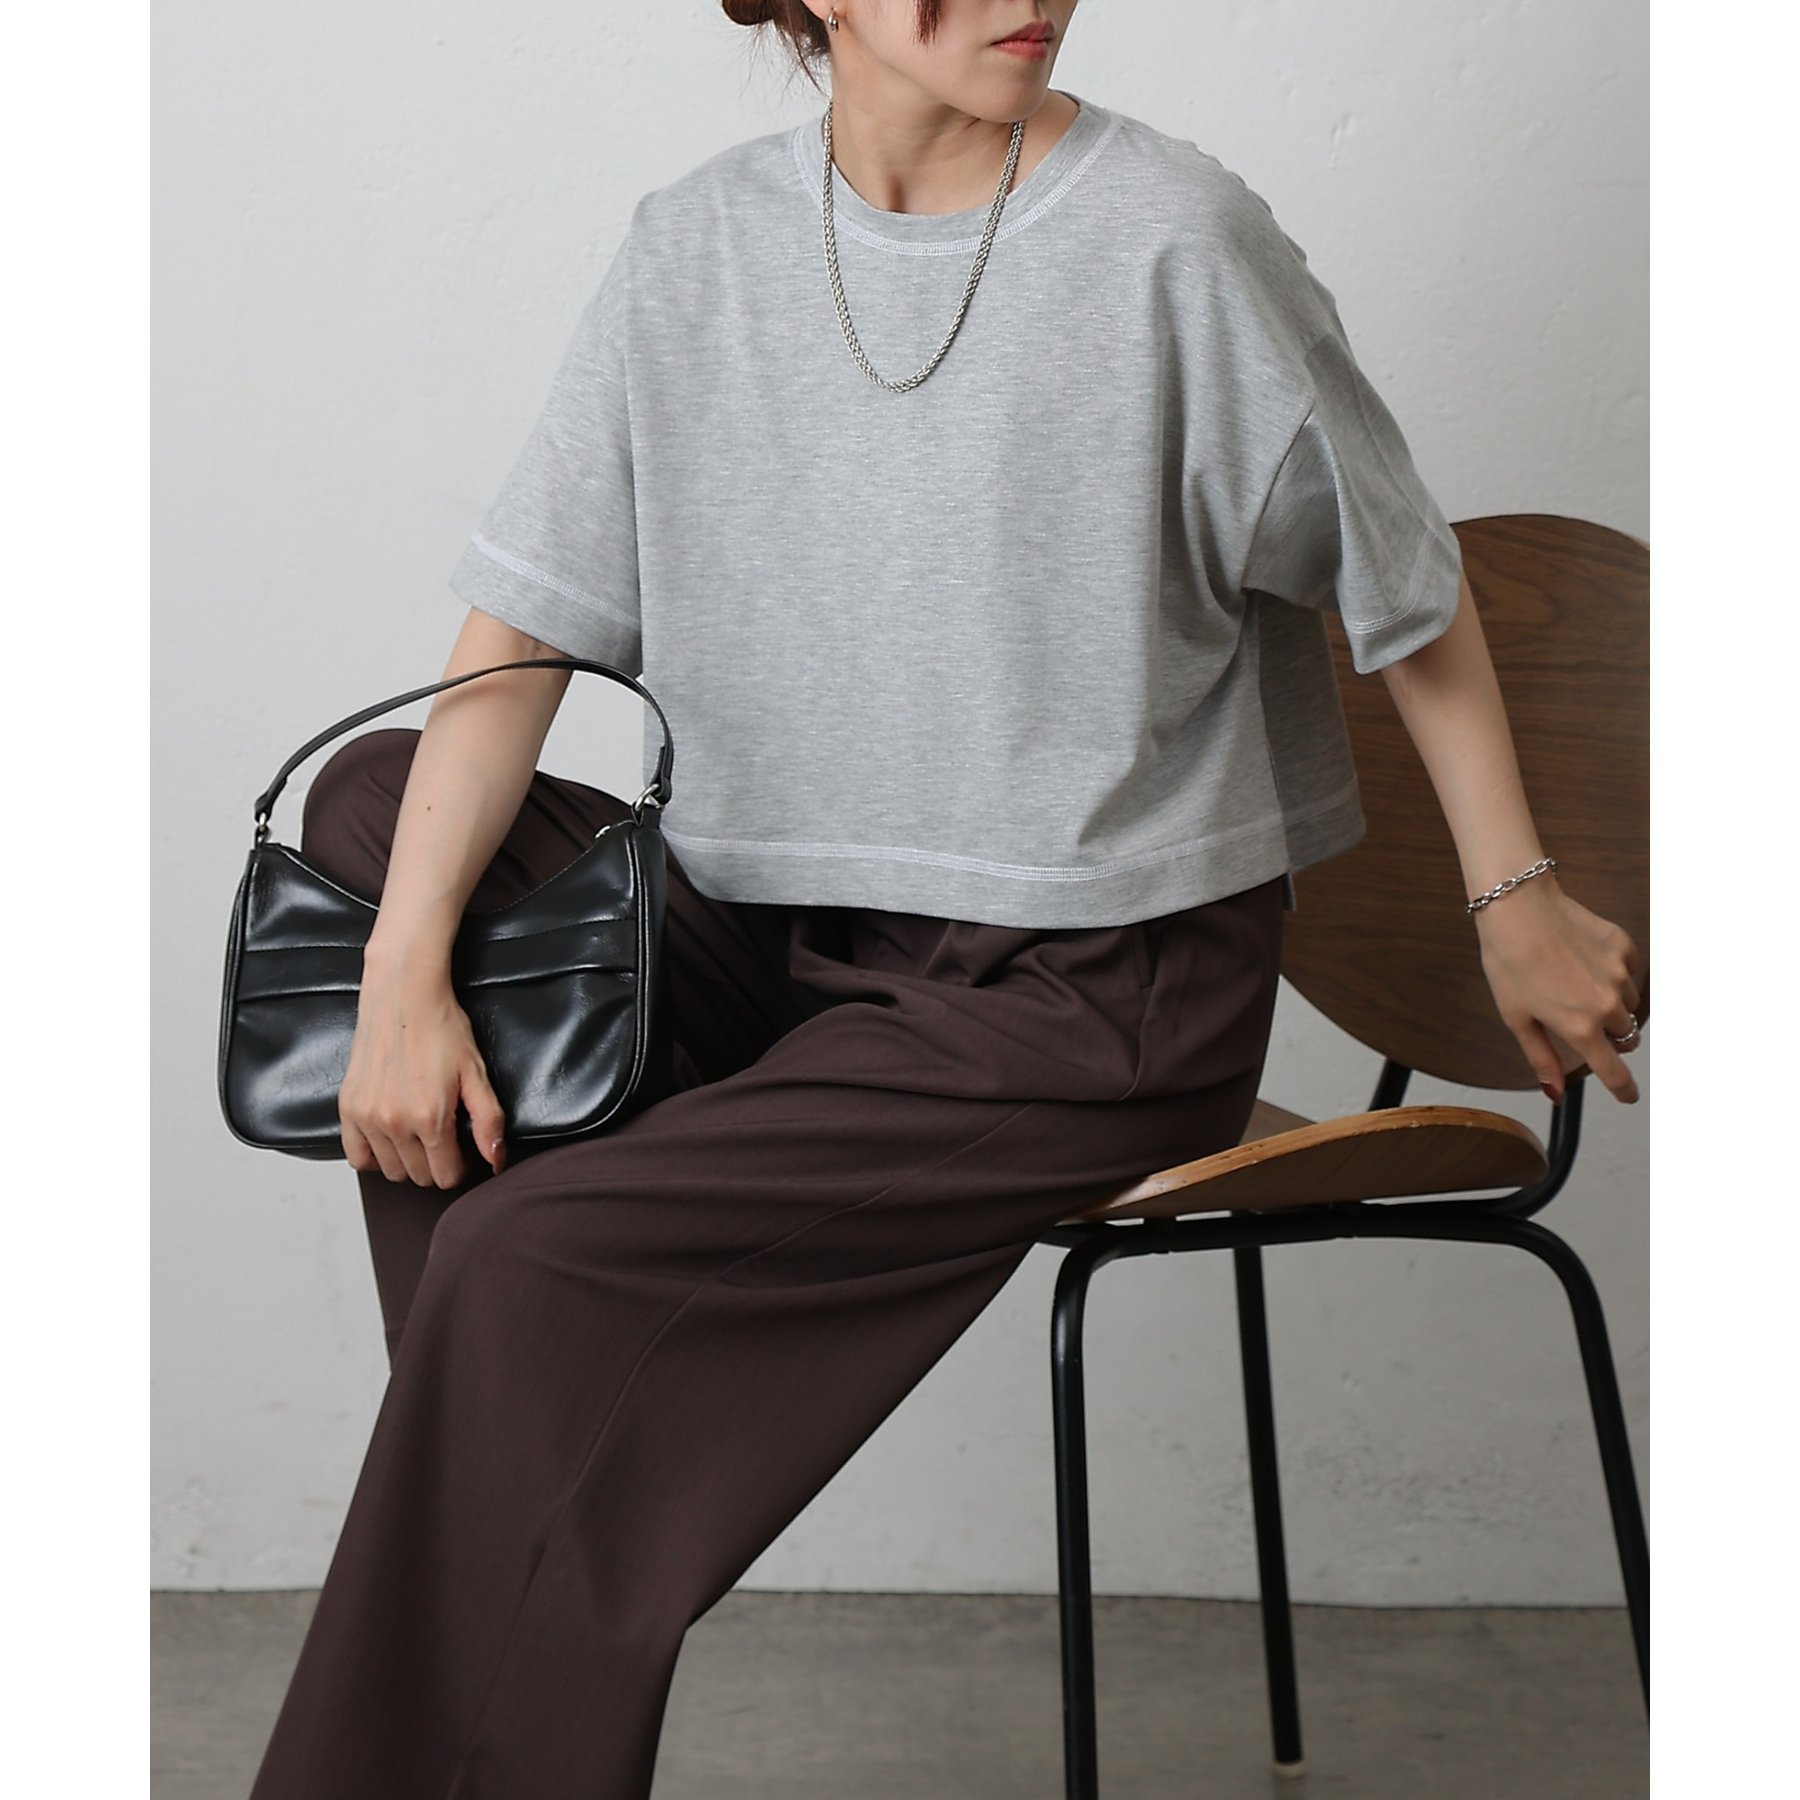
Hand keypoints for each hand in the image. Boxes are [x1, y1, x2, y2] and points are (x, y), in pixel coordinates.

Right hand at [338, 966, 509, 1186]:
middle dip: (436, 1164)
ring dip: (407, 1161)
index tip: (462, 1150)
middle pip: (418, 1177)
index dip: (460, 1167)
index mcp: (430, 1118)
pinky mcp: (348, 1108)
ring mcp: (368, 1117)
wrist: (404, 997)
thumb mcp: (477, 1075)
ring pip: (390, 1171)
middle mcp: (395, 1123)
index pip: (445, 1177)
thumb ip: (488, 1122)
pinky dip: (373, 1155)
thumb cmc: (441, 1029)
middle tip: (444, 1138)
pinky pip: (356, 1157)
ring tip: (419, 1134)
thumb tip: (496, 1161)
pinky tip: (390, 1138)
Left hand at [1472, 874, 1645, 1104]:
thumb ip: (1542, 1058)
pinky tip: (1585, 960)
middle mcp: (1607, 1005)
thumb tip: (1555, 1094)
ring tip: (1575, 983)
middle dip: (1608, 1037)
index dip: (1623, 1090)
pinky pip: (1630, 971)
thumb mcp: (1517, 1018)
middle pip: (1624, 1037)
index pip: (1615, 1073)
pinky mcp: (1624, 947)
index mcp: (1580, 1028)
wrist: (1518, 909)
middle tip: (1581, 1019)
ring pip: (1629, 1005)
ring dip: (1612, 1004)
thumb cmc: (1509, 964)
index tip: (1628, 1095)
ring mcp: (1620, 975)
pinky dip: (1615, 973)